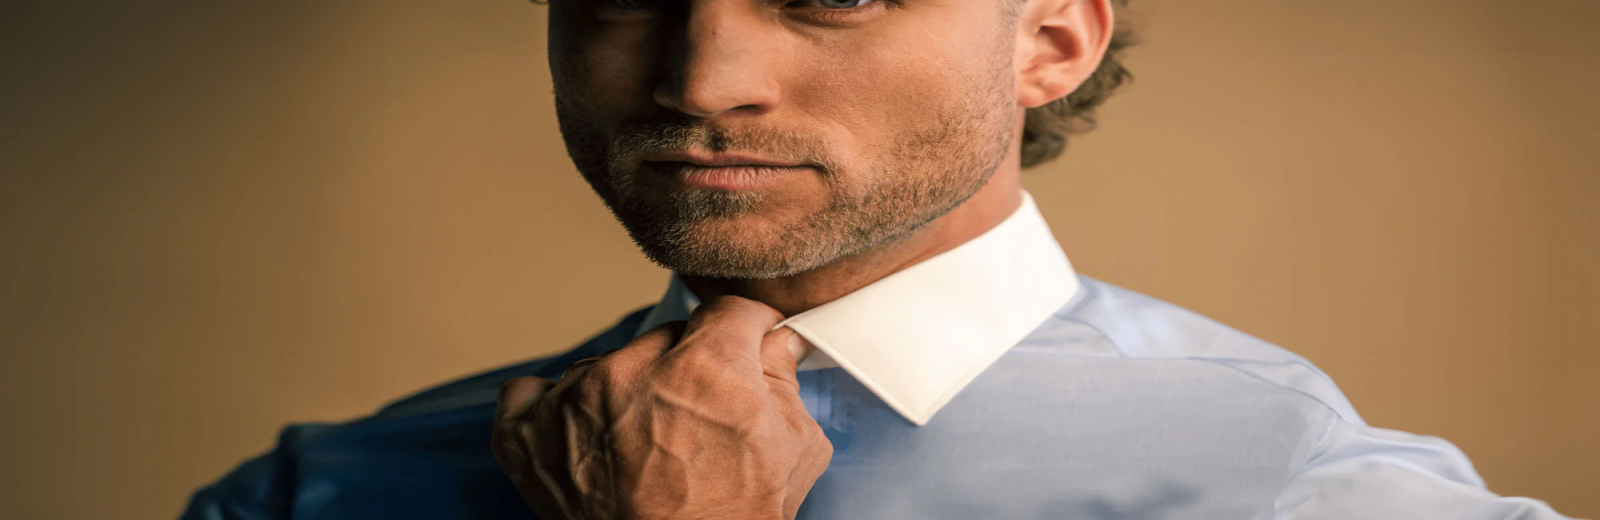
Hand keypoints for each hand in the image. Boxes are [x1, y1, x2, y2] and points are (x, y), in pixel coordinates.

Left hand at [492, 296, 833, 519]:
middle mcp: (631, 373)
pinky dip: (553, 411)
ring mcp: (573, 402)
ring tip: (642, 446)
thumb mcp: (793, 451)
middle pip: (667, 339)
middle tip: (697, 420)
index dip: (745, 332)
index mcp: (705, 368)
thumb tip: (776, 345)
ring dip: (625, 393)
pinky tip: (583, 436)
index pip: (728, 312)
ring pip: (607, 365)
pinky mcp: (525, 434)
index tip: (745, 346)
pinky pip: (532, 393)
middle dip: (687, 369)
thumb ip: (783, 381)